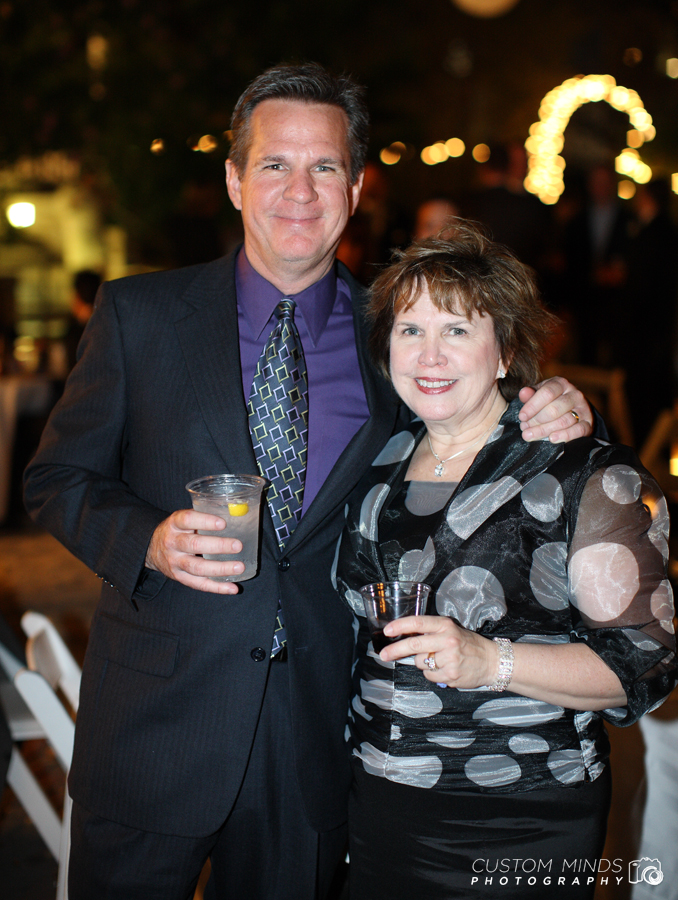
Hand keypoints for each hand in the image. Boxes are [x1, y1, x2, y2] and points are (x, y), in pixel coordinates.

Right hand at [145, 509, 243, 593]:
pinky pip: (199, 584)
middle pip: (194, 545)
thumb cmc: (177, 530)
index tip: (223, 523)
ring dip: (220, 569)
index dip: (205, 521)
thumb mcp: (182, 518)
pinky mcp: (179, 577)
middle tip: (238, 545)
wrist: (152, 548)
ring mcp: (175, 562)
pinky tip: (233, 588)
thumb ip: (202, 516)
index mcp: (175, 524)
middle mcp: (173, 543)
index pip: (188, 520)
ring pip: (197, 567)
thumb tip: (235, 513)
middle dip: (218, 546)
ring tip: (239, 567)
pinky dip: (217, 587)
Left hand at [379, 615, 496, 688]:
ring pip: (420, 662)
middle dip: (395, 650)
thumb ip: (431, 632)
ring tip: (439, 660)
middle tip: (383, 654)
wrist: (492, 661)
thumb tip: (404, 636)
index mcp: (445, 625)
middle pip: (414, 645)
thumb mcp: (451, 630)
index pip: (418, 623)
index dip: (400, 626)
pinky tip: (445, 669)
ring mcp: (450, 658)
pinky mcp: (451, 675)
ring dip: (423, 663)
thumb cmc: (468, 644)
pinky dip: (432, 674)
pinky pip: (429, 676)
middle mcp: (447, 640)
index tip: (387, 631)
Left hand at [518, 377, 592, 442]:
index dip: (532, 406)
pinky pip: (578, 430)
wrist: (573, 410)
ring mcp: (583, 408)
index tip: (522, 417)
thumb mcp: (539, 395)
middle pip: (554, 409)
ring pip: (564, 421)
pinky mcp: (588, 423)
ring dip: (545, 430)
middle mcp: (574, 394)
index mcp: (561, 384)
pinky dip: (565, 436)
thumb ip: (531, 395)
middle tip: (525, 429)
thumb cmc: (550, 401)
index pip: (547, 393)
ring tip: (531, 435)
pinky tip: (552, 439)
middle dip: (537, 421)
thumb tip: (523, 392)